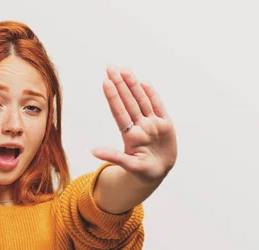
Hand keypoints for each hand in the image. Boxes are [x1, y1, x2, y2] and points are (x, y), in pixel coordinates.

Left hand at [91, 66, 176, 185]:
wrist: (159, 173)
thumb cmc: (142, 172)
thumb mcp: (129, 166)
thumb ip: (114, 157)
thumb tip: (93, 151)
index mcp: (131, 136)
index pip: (120, 113)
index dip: (113, 97)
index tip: (106, 82)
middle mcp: (141, 126)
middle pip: (129, 102)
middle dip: (120, 84)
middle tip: (111, 67)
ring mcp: (153, 124)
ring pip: (142, 101)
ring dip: (133, 85)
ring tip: (124, 69)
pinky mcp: (166, 125)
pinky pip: (158, 106)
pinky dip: (152, 95)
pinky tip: (144, 82)